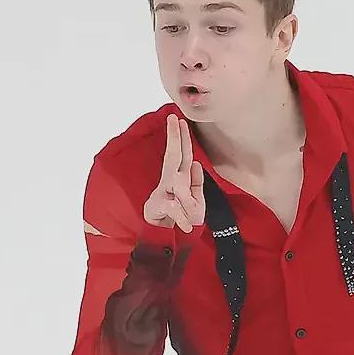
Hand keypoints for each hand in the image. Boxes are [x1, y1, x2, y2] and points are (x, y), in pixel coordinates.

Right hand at [143, 113, 205, 232]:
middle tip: (174, 119)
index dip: (183, 138)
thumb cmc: (181, 215)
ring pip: (178, 185)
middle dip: (175, 138)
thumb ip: (197, 183)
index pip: (183, 155)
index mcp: (180, 178)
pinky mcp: (156, 206)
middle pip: (173, 157)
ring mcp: (162, 193)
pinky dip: (182, 217)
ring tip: (192, 216)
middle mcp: (170, 182)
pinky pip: (174, 208)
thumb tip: (196, 164)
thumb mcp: (196, 200)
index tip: (180, 120)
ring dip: (188, 200)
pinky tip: (186, 226)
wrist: (164, 235)